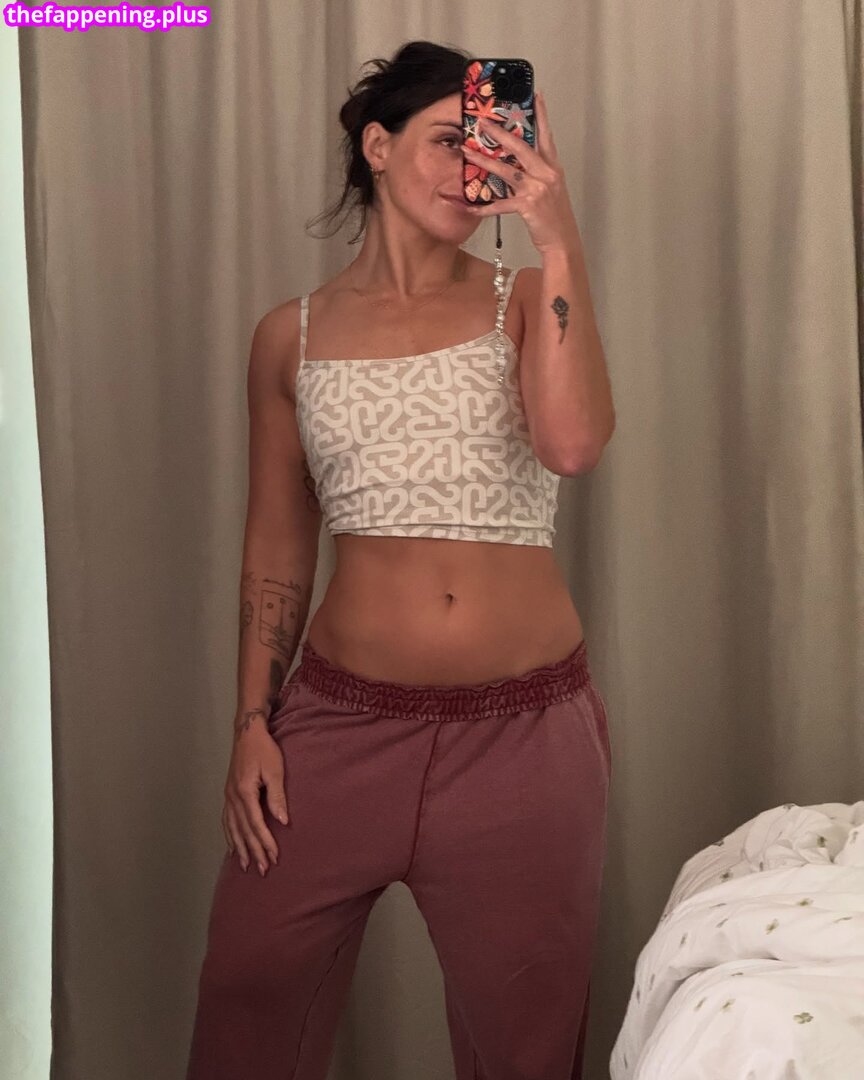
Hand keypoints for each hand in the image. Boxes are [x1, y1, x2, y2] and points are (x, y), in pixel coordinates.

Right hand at [222, 721, 289, 876]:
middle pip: (243, 830)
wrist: (247, 733)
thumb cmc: (264, 750)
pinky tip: (232, 847)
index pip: (256, 824)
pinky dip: (229, 836)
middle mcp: (233, 797)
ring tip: (246, 865)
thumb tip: (283, 822)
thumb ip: (277, 797)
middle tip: (263, 869)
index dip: (265, 842)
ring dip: (240, 848)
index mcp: (244, 792)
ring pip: (232, 828)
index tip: (274, 857)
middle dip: (254, 850)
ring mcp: (228, 796)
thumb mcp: (275, 770)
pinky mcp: (228, 794)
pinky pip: (227, 820)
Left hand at [461, 89, 580, 254]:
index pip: (547, 136)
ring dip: (483, 161)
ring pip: (506, 170)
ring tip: (467, 152)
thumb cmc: (555, 218)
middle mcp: (546, 174)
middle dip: (499, 133)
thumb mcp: (551, 190)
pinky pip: (500, 204)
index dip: (542, 115)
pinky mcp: (528, 206)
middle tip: (482, 122)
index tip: (536, 95)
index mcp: (553, 168)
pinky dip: (485, 208)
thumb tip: (517, 165)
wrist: (563, 242)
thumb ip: (537, 175)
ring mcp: (537, 189)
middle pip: (520, 147)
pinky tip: (472, 208)